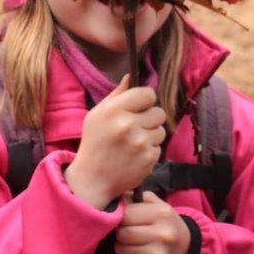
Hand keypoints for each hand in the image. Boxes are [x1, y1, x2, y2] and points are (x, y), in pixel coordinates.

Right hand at [64, 76, 165, 208]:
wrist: (92, 178)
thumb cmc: (95, 142)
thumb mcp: (97, 114)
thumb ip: (116, 94)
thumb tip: (131, 76)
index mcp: (114, 110)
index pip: (148, 94)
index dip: (145, 100)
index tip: (139, 107)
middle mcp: (128, 125)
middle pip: (159, 112)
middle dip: (150, 118)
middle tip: (136, 127)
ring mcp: (139, 143)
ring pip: (161, 130)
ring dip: (151, 135)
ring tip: (134, 142)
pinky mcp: (148, 159)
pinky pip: (159, 147)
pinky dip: (150, 151)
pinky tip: (135, 155)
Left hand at [115, 191, 190, 253]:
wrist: (185, 250)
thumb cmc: (164, 224)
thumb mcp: (157, 205)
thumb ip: (137, 198)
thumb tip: (116, 199)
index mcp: (162, 214)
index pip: (126, 214)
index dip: (120, 216)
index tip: (124, 218)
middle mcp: (163, 235)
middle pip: (123, 233)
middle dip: (120, 233)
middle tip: (126, 232)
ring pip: (121, 249)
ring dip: (121, 247)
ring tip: (131, 243)